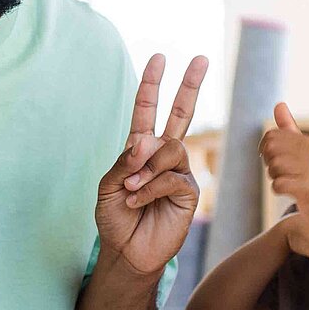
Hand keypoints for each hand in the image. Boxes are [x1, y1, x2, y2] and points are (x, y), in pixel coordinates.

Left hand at [96, 55, 208, 275]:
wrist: (127, 251)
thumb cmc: (115, 218)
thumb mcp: (107, 187)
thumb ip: (123, 161)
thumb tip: (146, 140)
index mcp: (140, 149)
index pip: (148, 110)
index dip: (152, 85)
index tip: (159, 58)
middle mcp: (163, 156)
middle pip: (181, 114)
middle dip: (190, 85)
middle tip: (202, 58)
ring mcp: (179, 172)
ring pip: (172, 148)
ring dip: (146, 167)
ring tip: (131, 189)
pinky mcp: (188, 191)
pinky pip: (172, 176)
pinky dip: (149, 187)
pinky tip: (138, 200)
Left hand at [262, 103, 308, 218]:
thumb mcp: (302, 148)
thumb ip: (288, 127)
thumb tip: (279, 104)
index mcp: (306, 141)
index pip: (270, 136)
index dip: (265, 148)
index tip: (272, 158)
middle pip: (270, 150)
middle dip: (268, 162)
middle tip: (279, 171)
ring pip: (273, 167)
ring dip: (274, 177)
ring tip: (287, 180)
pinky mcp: (306, 188)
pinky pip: (278, 185)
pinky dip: (278, 189)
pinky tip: (288, 190)